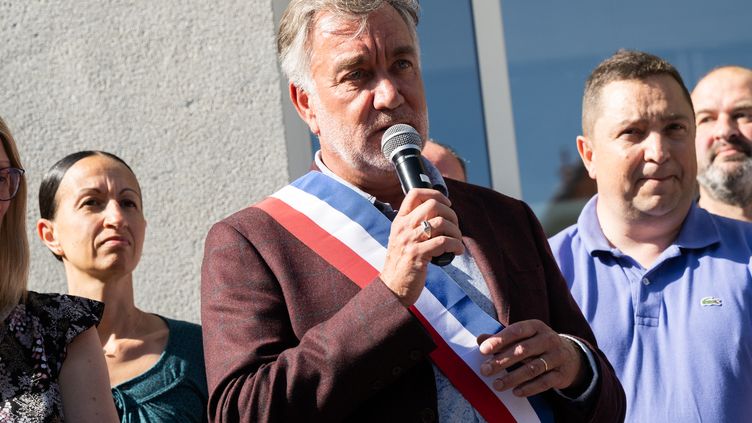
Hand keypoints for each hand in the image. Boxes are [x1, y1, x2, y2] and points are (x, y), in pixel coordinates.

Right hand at [379, 188, 463, 305]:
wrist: (393, 287)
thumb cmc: (403, 264)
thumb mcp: (403, 239)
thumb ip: (415, 226)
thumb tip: (440, 215)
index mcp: (400, 221)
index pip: (415, 193)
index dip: (436, 193)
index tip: (447, 204)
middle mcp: (403, 227)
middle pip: (432, 204)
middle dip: (451, 214)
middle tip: (455, 226)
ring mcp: (409, 240)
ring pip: (441, 223)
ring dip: (456, 232)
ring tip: (457, 241)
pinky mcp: (417, 255)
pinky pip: (443, 242)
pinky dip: (456, 245)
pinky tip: (457, 251)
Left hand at [477, 320, 585, 396]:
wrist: (570, 357)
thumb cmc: (537, 344)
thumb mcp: (523, 337)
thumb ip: (502, 338)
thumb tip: (480, 339)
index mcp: (536, 326)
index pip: (516, 331)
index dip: (499, 340)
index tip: (483, 350)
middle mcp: (548, 339)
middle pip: (523, 350)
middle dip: (502, 361)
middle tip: (485, 370)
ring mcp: (557, 356)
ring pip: (533, 368)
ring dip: (513, 377)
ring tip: (497, 385)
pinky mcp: (562, 374)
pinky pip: (544, 382)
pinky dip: (529, 388)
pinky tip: (515, 392)